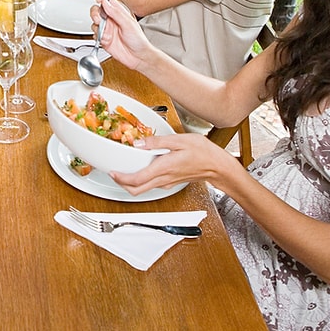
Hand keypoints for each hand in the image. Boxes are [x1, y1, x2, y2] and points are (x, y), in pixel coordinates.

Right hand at [90, 0, 151, 69]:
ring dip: (97, 27)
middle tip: (98, 19)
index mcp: (119, 12)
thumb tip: (106, 2)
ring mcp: (107, 29)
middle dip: (95, 13)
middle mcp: (112, 20)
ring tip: (106, 33)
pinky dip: (97, 37)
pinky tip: (105, 39)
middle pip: (97, 10)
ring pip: (94, 23)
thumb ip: (116, 13)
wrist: (138, 57)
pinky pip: (94, 35)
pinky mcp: (103, 39)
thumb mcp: (129, 24)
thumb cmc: (138, 40)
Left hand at [108, 133, 237, 194]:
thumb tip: (139, 143)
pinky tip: (140, 169)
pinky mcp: (169, 183)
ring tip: (123, 169)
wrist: (217, 166)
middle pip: (136, 190)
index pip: (137, 180)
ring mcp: (166, 183)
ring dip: (130, 182)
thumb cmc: (203, 153)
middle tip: (113, 173)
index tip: (112, 172)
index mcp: (164, 168)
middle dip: (121, 184)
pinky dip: (141, 180)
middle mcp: (163, 179)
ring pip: (143, 189)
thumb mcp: (179, 140)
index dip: (121, 178)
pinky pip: (151, 185)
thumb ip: (157, 142)